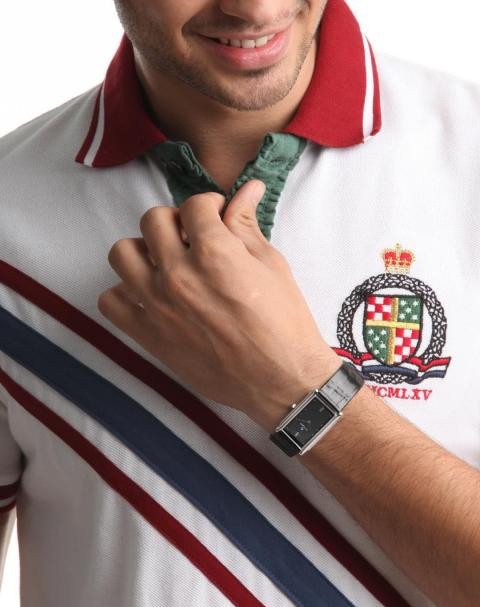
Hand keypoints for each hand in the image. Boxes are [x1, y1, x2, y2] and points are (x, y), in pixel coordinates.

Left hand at [98, 180, 340, 429]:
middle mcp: (179, 274)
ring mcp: (158, 305)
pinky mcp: (148, 335)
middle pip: (152, 220)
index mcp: (215, 252)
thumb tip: (247, 188)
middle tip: (191, 238)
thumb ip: (247, 225)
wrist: (280, 379)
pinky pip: (110, 301)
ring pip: (122, 253)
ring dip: (142, 250)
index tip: (214, 216)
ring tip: (163, 263)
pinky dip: (124, 293)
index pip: (193, 205)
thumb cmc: (284, 323)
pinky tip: (149, 296)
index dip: (208, 205)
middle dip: (175, 221)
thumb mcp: (271, 266)